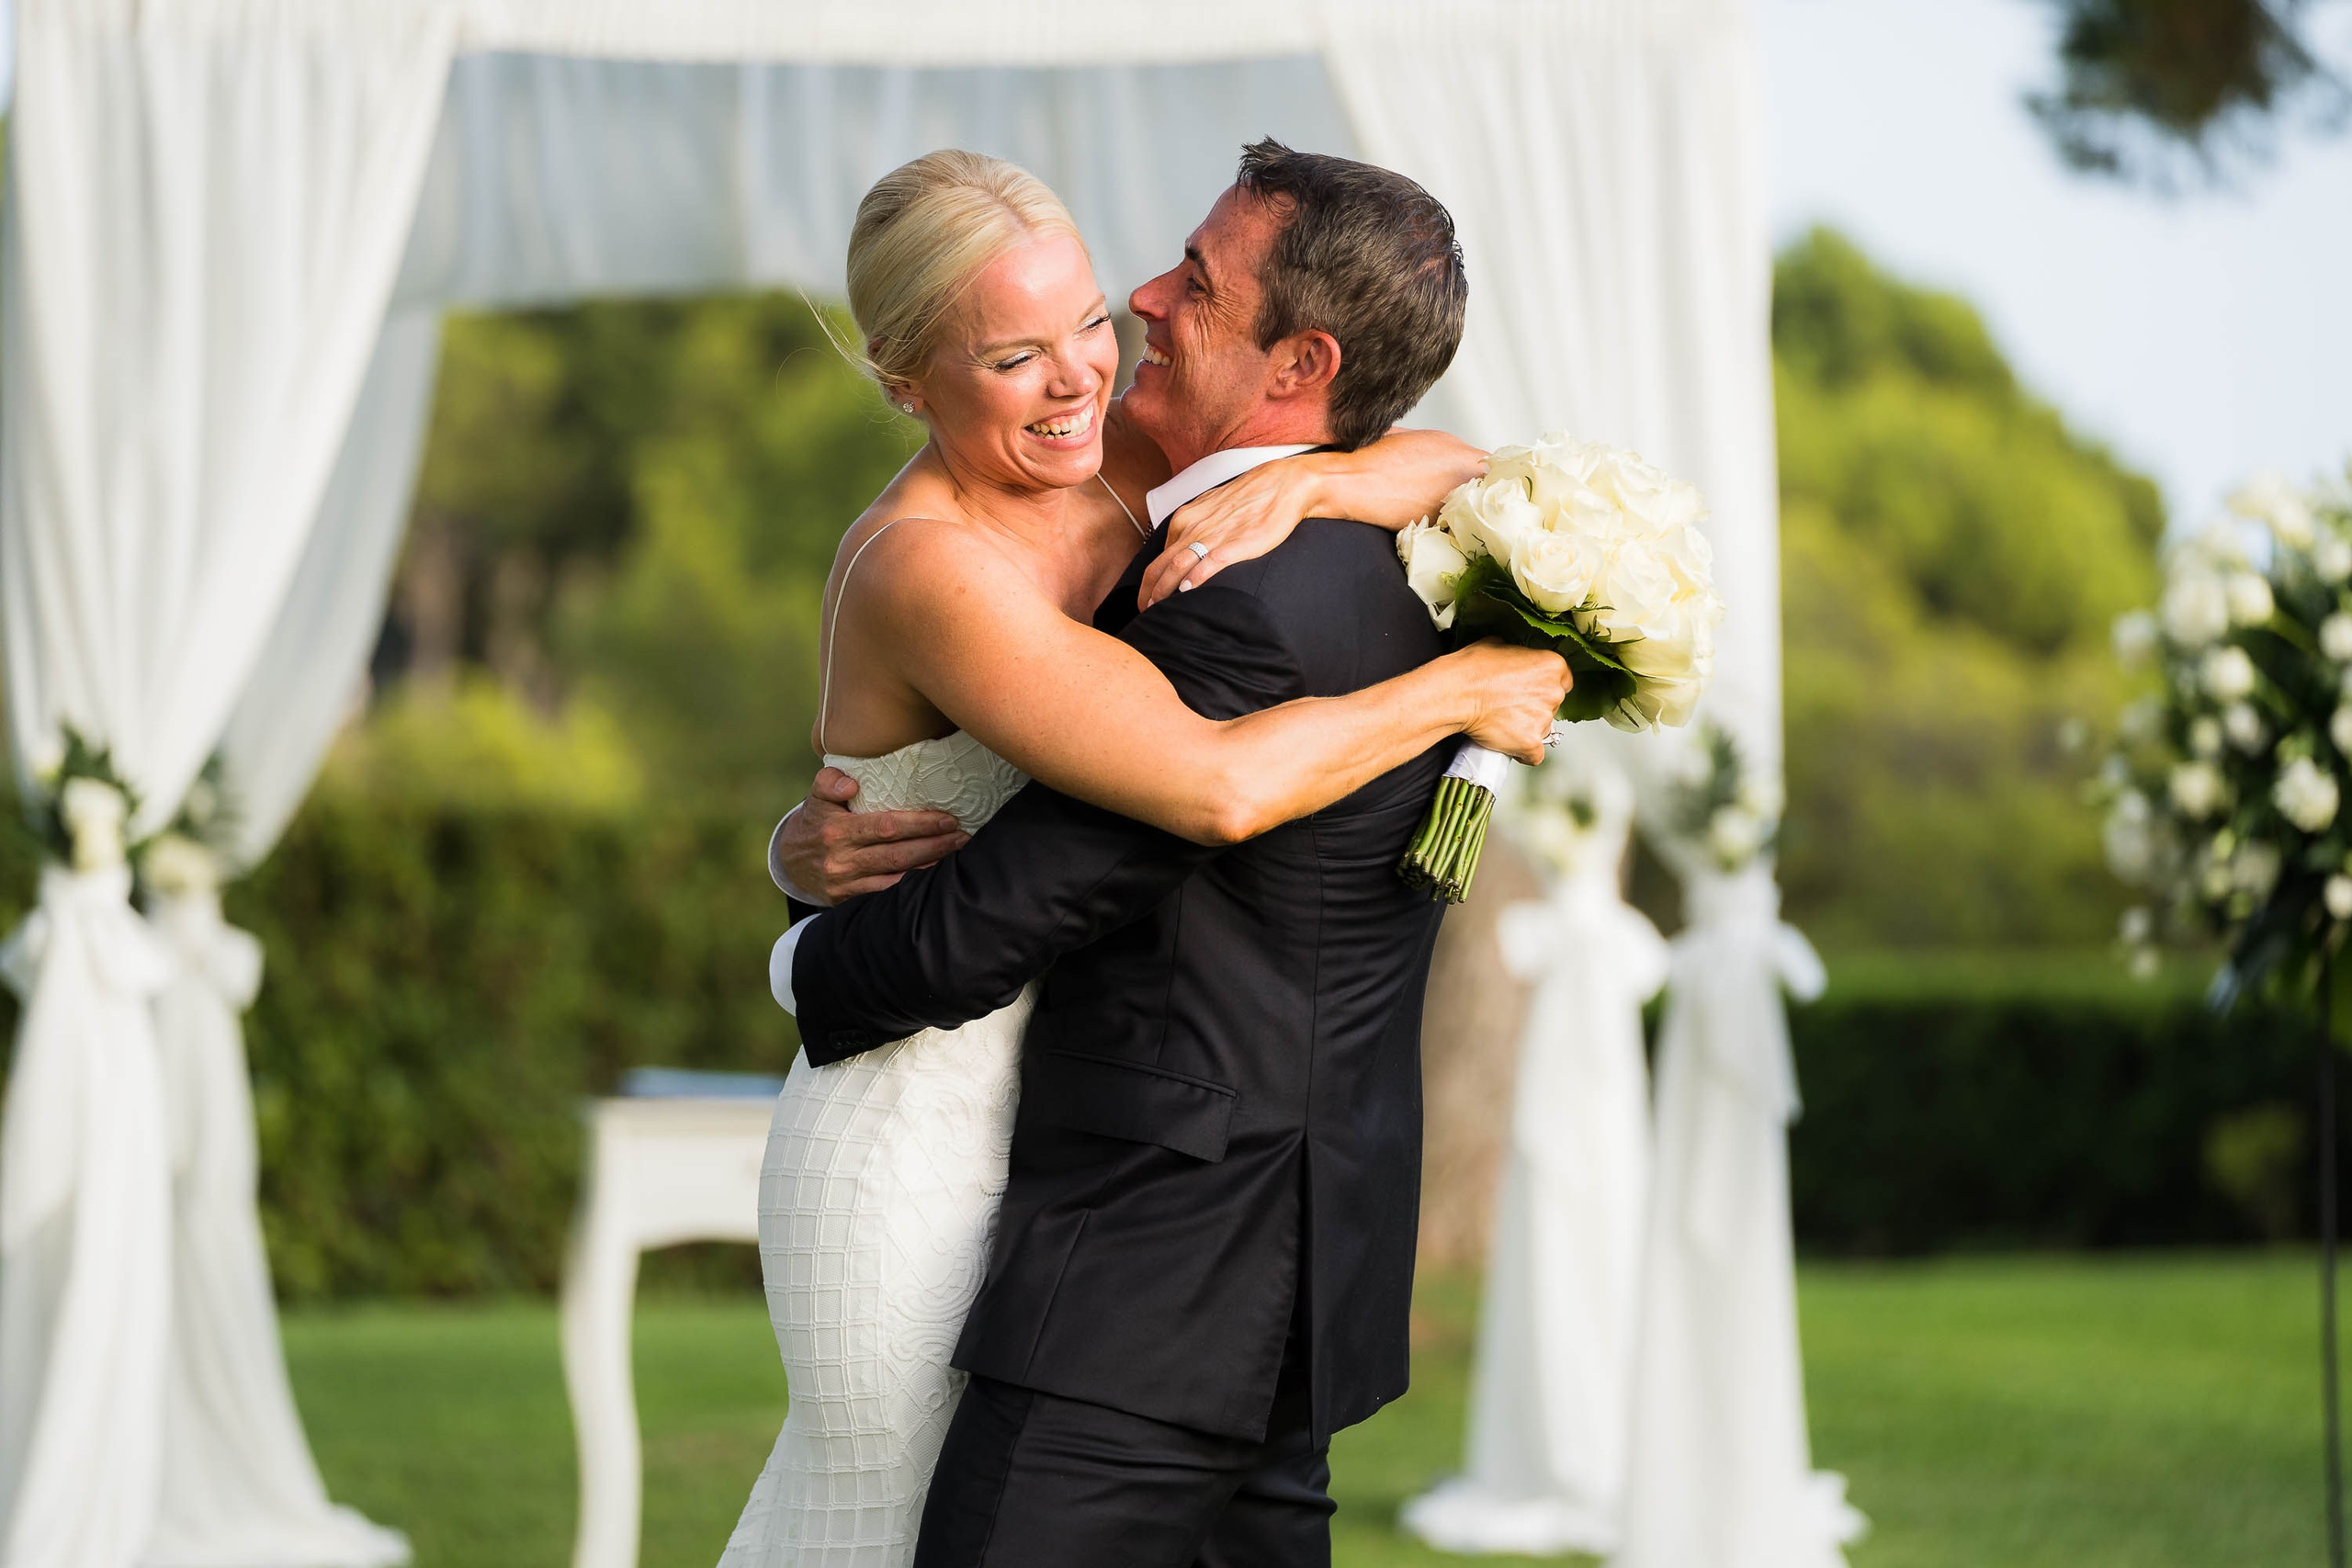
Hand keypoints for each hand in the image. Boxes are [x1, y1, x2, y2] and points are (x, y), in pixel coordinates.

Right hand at [774, 767, 968, 902]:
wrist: (789, 861)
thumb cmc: (816, 820)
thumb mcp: (816, 796)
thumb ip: (830, 782)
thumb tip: (851, 783)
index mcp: (836, 830)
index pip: (885, 827)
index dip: (919, 824)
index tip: (947, 818)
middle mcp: (841, 859)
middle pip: (897, 854)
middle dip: (934, 845)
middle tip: (963, 837)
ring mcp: (845, 883)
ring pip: (896, 876)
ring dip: (930, 865)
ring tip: (957, 853)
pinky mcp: (848, 900)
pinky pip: (886, 893)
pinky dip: (912, 885)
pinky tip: (935, 876)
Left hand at [1140, 461, 1314, 608]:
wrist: (1280, 485)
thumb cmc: (1247, 498)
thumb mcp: (1211, 508)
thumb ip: (1195, 528)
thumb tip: (1183, 552)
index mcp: (1184, 519)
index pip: (1159, 556)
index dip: (1150, 580)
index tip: (1148, 597)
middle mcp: (1192, 527)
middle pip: (1160, 565)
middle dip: (1149, 591)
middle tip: (1144, 612)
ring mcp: (1212, 536)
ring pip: (1177, 567)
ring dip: (1163, 591)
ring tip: (1157, 610)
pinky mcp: (1234, 544)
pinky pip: (1207, 564)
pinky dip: (1194, 580)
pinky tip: (1187, 593)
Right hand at [1452, 641, 1572, 764]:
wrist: (1454, 695)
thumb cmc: (1471, 670)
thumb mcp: (1495, 645)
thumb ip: (1514, 653)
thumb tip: (1511, 657)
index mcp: (1551, 665)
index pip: (1564, 679)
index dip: (1547, 685)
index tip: (1534, 690)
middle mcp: (1553, 692)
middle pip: (1554, 704)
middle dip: (1536, 706)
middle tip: (1512, 705)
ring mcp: (1544, 720)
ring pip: (1544, 729)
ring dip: (1528, 728)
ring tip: (1503, 722)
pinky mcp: (1531, 743)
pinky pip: (1534, 755)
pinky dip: (1523, 752)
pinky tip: (1509, 743)